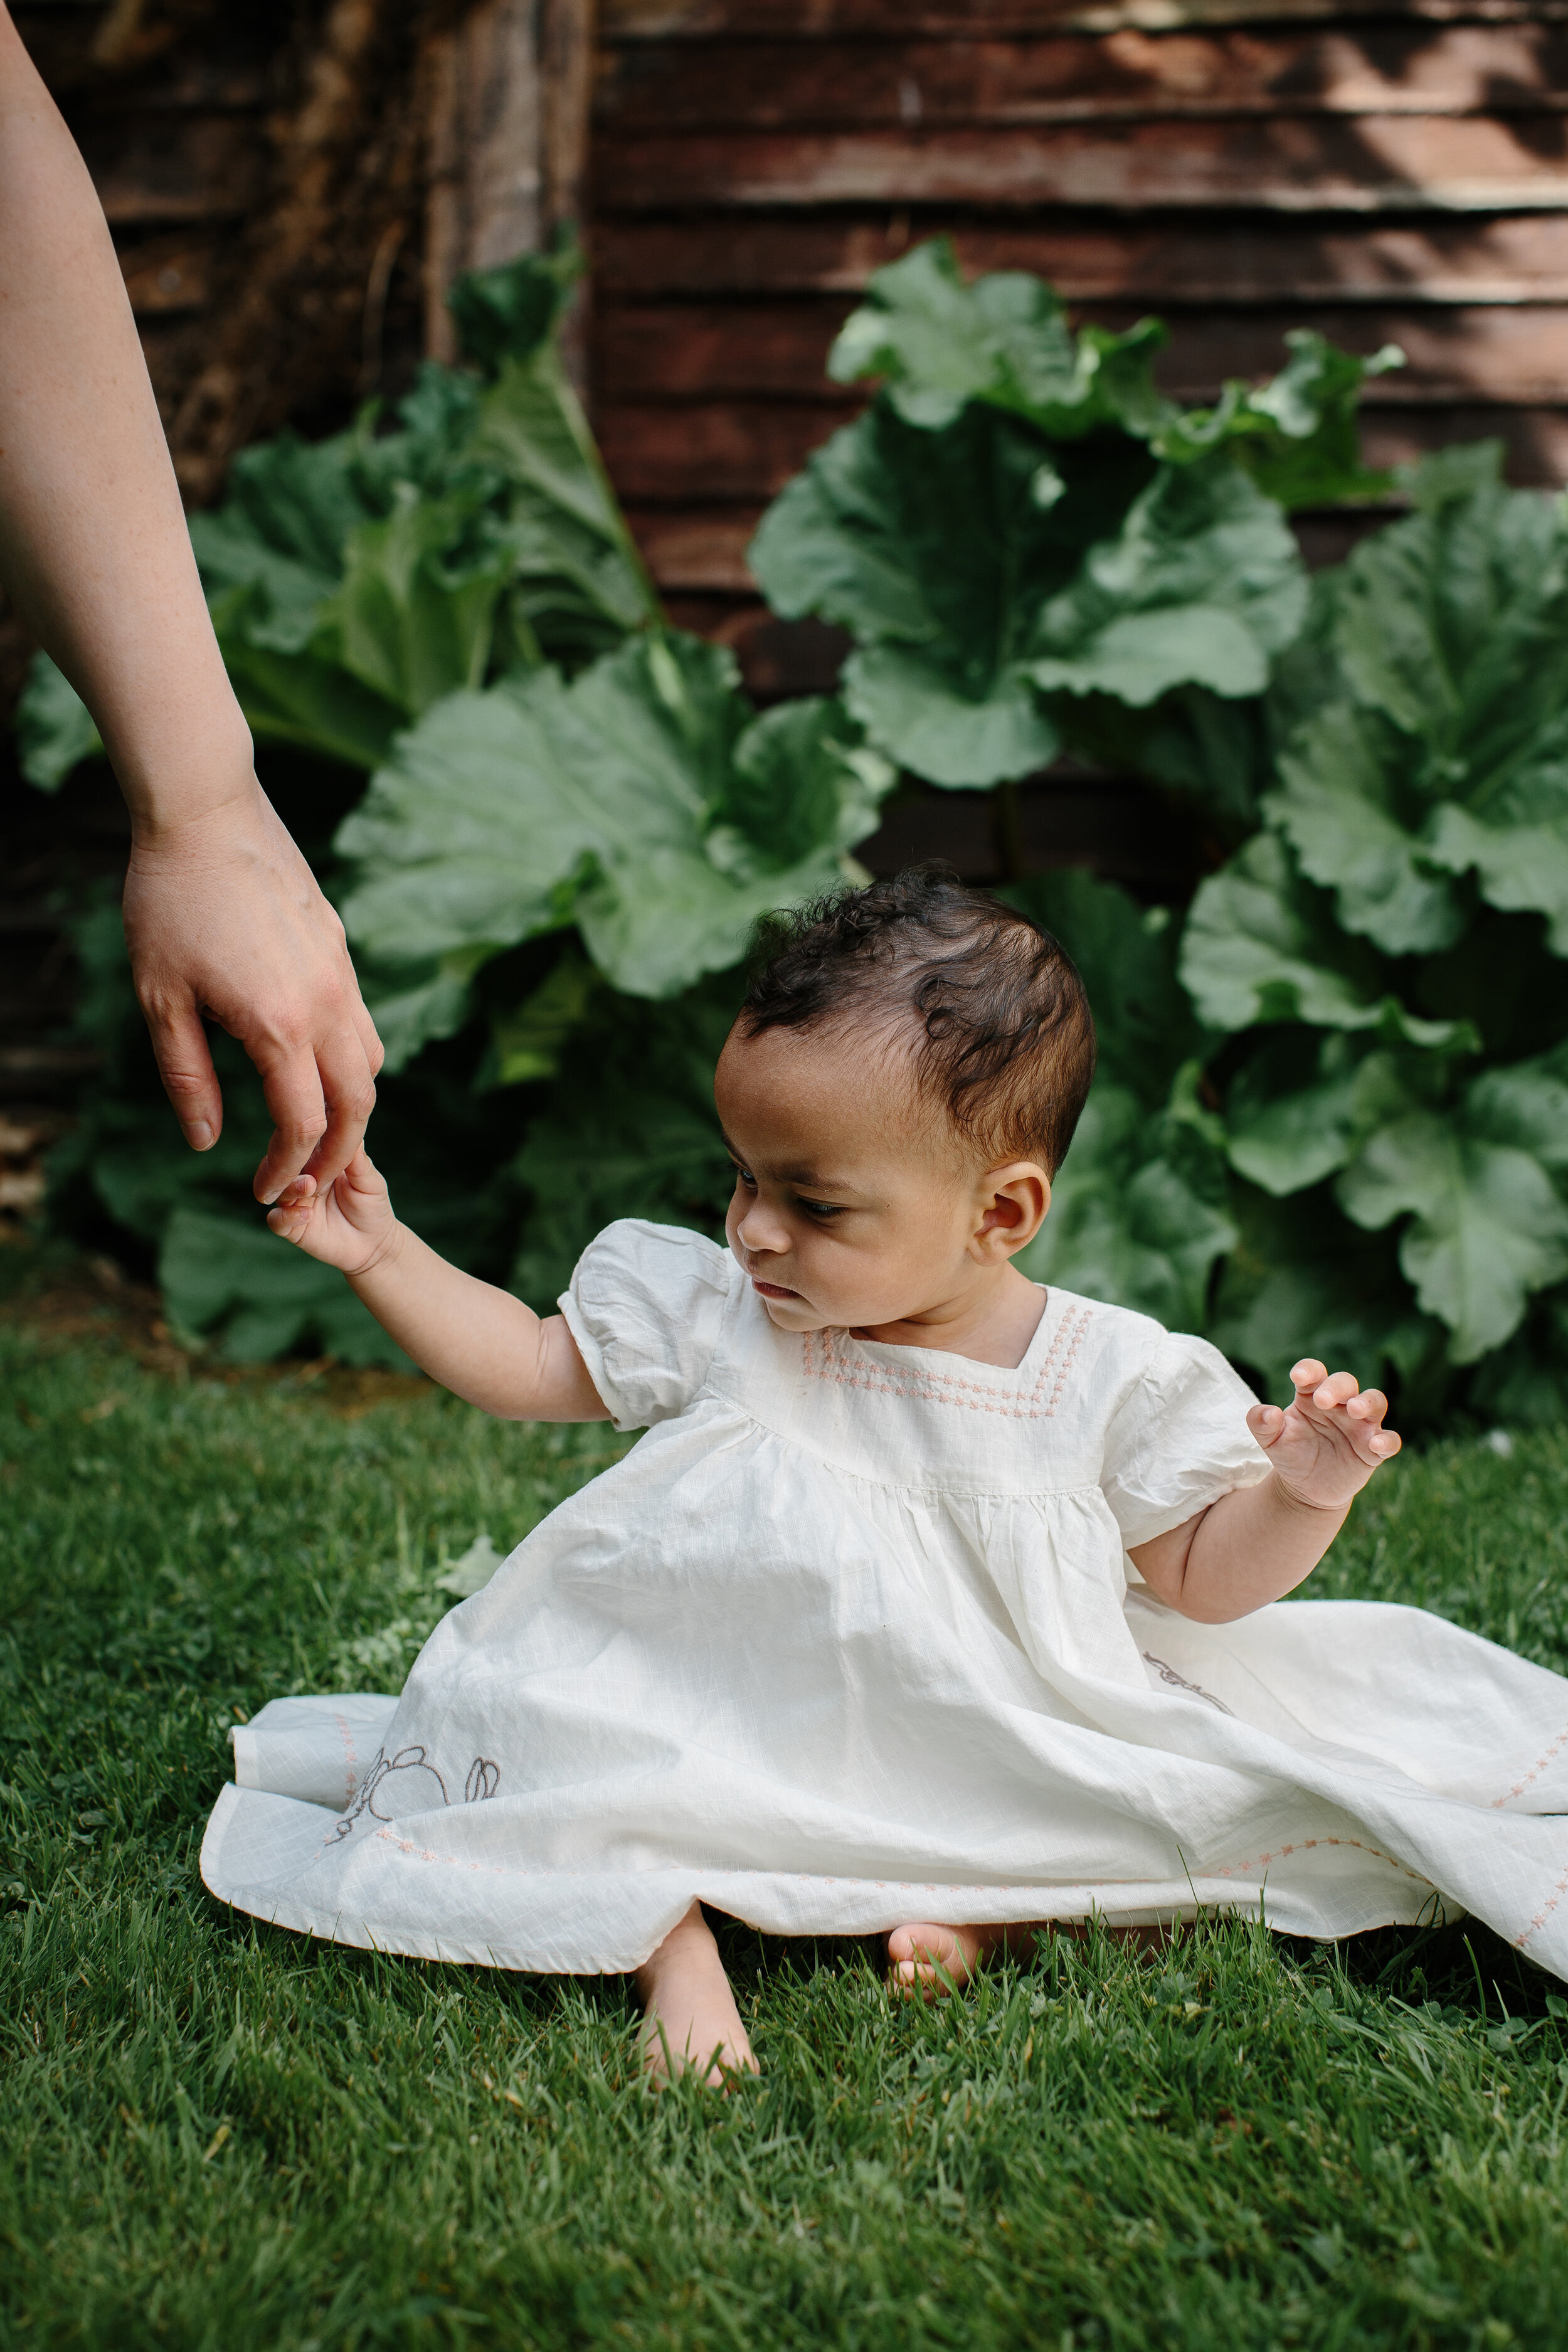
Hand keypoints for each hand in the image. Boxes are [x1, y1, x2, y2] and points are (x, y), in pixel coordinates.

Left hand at [121, 785, 383, 1203]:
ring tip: (315, 1125)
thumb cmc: (169, 902)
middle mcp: (325, 1004)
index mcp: (279, 1025)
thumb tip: (208, 1142)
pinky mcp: (339, 947)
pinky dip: (349, 1058)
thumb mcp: (159, 999)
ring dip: (351, 1105)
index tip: (265, 1191)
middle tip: (306, 1179)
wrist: (206, 812)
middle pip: (359, 1103)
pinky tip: (311, 1059)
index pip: (304, 1124)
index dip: (288, 1169)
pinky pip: (360, 1018)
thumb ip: (187, 1077)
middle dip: (337, 1153)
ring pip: (371, 1060)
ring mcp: (340, 973)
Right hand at [267, 1148, 397, 1276]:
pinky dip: (286, 1216)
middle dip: (291, 1166)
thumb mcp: (369, 1181)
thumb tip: (352, 1125)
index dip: (303, 1142)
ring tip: (309, 1187)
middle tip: (310, 1170)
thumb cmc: (373, 1206)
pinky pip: (276, 1220)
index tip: (312, 1139)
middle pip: (282, 1166)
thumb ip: (358, 1160)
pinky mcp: (292, 1228)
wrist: (374, 1243)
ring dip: (290, 1188)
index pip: (301, 1146)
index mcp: (317, 1162)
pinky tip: (307, 1214)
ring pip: (276, 1190)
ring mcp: (295, 1203)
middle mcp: (302, 1179)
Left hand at [1247, 1359, 1400, 1513]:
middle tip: (1322, 1400)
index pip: (1314, 1373)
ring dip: (1367, 1402)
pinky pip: (1390, 1440)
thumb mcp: (1270, 1441)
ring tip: (1354, 1410)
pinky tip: (1376, 1444)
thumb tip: (1268, 1412)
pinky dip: (1387, 1440)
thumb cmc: (1290, 1455)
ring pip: (1375, 1402)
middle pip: (1346, 1382)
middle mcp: (1340, 1405)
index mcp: (1312, 1396)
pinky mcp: (1373, 1450)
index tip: (1298, 1377)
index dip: (1308, 1370)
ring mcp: (1360, 1426)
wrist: (1305, 1489)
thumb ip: (1261, 1424)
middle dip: (1336, 1387)